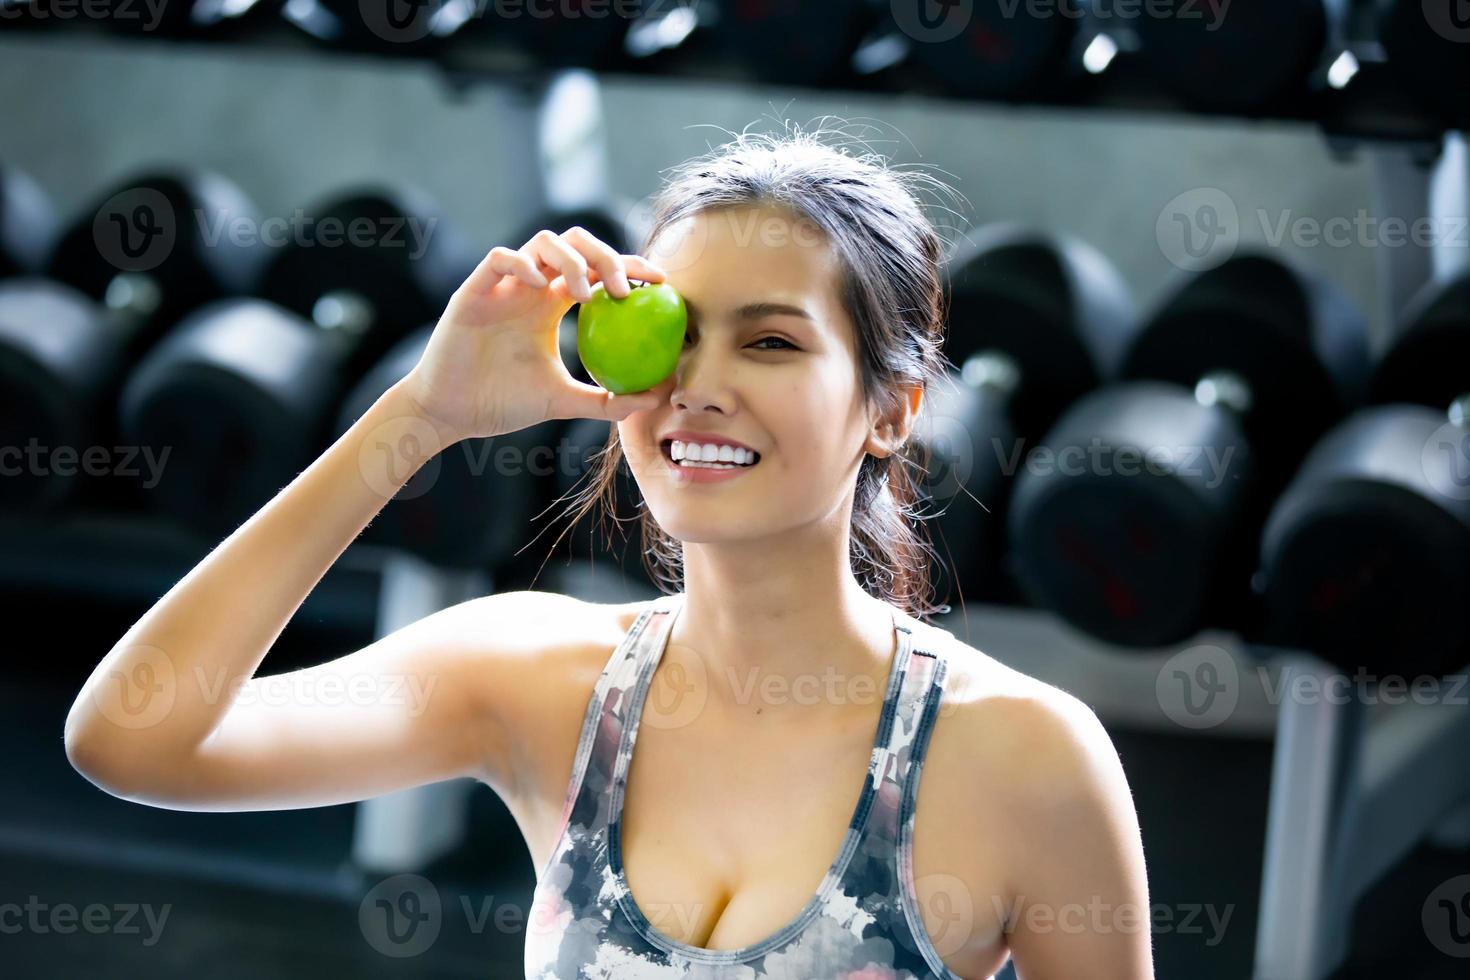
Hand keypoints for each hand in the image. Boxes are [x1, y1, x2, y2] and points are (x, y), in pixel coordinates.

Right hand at [402, 226, 668, 442]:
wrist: (451, 413)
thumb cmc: (503, 404)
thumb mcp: (563, 402)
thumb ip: (608, 400)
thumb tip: (656, 399)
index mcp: (552, 304)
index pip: (598, 271)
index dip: (630, 267)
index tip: (661, 283)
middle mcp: (531, 287)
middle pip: (576, 244)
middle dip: (606, 254)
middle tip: (625, 288)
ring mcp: (503, 285)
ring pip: (542, 242)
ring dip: (571, 260)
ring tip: (586, 295)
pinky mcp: (474, 290)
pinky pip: (499, 258)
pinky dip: (522, 263)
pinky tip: (539, 285)